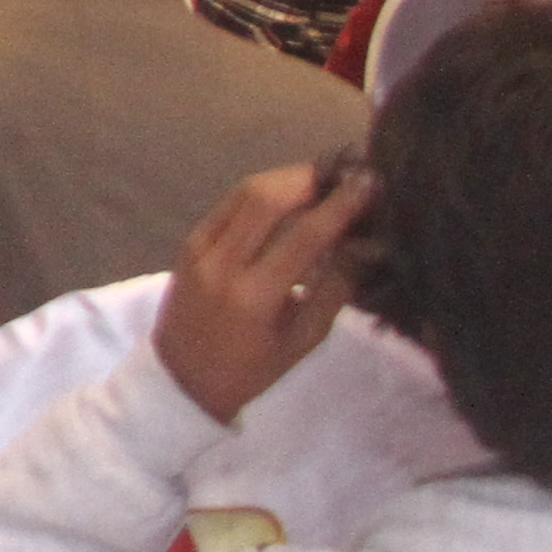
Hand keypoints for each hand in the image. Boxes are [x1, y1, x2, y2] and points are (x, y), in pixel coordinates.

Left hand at [155, 157, 373, 424]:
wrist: (180, 377)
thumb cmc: (252, 369)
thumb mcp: (304, 338)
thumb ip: (336, 288)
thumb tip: (368, 243)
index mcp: (255, 296)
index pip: (305, 235)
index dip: (341, 205)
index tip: (371, 182)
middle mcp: (221, 263)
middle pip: (267, 198)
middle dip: (312, 178)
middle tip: (347, 173)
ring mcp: (199, 248)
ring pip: (245, 192)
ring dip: (287, 179)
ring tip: (326, 178)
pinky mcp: (188, 241)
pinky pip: (229, 204)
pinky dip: (262, 193)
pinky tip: (290, 194)